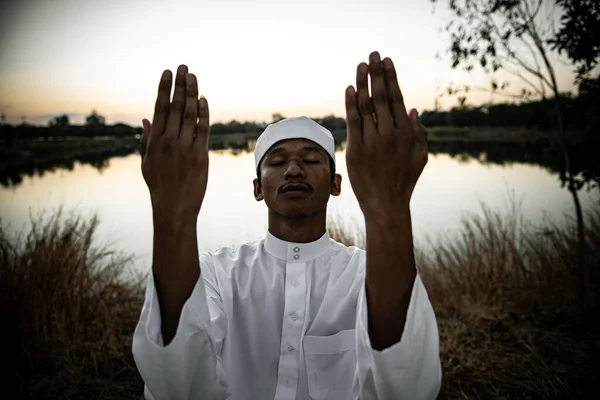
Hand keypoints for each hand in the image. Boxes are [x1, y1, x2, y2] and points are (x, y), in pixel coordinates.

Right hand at [140, 65, 209, 222]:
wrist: (173, 208)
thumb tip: (146, 119)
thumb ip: (146, 140)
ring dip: (191, 93)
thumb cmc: (159, 187)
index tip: (167, 73)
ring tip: (193, 76)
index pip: (159, 108)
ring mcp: (184, 148)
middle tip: (183, 66)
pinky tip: (204, 99)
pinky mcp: (199, 156)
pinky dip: (203, 113)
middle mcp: (168, 142)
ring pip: (188, 114)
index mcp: (154, 142)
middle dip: (178, 84)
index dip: (163, 89)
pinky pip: (202, 130)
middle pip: (174, 106)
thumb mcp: (146, 163)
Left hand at [344, 52, 427, 216]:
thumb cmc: (404, 181)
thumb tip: (412, 109)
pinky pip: (353, 122)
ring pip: (366, 106)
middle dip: (377, 73)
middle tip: (373, 54)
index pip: (397, 98)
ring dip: (363, 83)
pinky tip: (349, 88)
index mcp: (406, 133)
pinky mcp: (356, 150)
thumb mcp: (420, 157)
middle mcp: (390, 134)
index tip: (386, 61)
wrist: (386, 205)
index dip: (391, 78)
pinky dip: (351, 104)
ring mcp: (373, 142)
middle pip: (381, 97)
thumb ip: (419, 133)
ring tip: (360, 65)